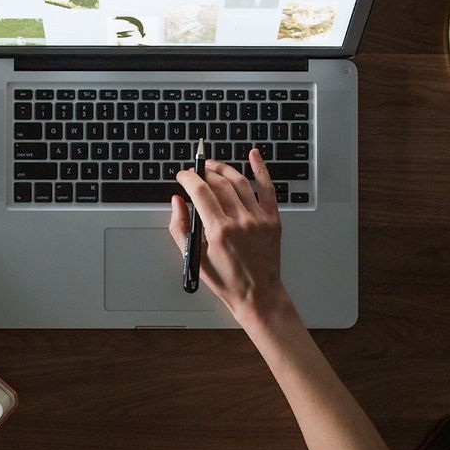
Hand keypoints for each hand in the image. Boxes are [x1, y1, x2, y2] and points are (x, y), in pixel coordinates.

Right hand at [170, 149, 288, 323]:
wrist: (258, 294)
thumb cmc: (226, 280)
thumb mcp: (194, 257)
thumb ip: (180, 227)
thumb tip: (177, 201)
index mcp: (219, 231)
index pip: (200, 191)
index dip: (188, 178)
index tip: (182, 175)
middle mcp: (240, 221)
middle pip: (219, 183)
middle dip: (203, 173)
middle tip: (195, 172)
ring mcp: (259, 219)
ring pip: (239, 182)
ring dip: (223, 169)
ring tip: (212, 166)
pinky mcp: (273, 219)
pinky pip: (268, 188)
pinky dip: (261, 169)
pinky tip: (254, 155)